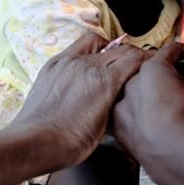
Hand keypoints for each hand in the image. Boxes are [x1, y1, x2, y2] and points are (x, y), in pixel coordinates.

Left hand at [13, 34, 147, 166]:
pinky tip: (85, 66)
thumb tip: (118, 92)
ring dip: (107, 48)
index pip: (134, 58)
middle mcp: (87, 65)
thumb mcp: (105, 126)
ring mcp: (67, 62)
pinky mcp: (52, 64)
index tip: (149, 63)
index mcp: (105, 81)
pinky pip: (74, 48)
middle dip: (130, 54)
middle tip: (133, 63)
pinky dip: (85, 51)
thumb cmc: (70, 142)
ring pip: (95, 42)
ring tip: (108, 60)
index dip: (146, 59)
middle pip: (119, 49)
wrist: (34, 142)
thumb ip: (114, 101)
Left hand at [112, 43, 183, 172]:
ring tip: (164, 113)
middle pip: (149, 74)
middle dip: (163, 80)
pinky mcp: (119, 131)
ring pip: (135, 98)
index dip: (182, 51)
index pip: (169, 51)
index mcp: (154, 68)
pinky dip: (139, 123)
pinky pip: (129, 121)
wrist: (176, 152)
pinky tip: (152, 130)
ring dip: (147, 101)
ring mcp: (122, 107)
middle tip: (179, 89)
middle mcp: (132, 83)